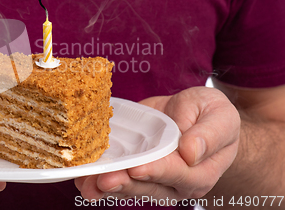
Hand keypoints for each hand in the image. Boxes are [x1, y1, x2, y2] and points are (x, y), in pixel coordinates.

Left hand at [75, 86, 239, 201]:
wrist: (195, 115)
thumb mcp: (220, 115)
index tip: (137, 168)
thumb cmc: (211, 115)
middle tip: (103, 180)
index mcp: (200, 170)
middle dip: (124, 183)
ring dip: (106, 186)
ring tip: (86, 183)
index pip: (177, 173)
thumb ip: (209, 133)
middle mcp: (174, 181)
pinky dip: (98, 177)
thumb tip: (191, 152)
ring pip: (130, 187)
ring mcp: (153, 177)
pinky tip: (82, 177)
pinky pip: (118, 176)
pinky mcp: (135, 168)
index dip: (156, 170)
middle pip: (147, 186)